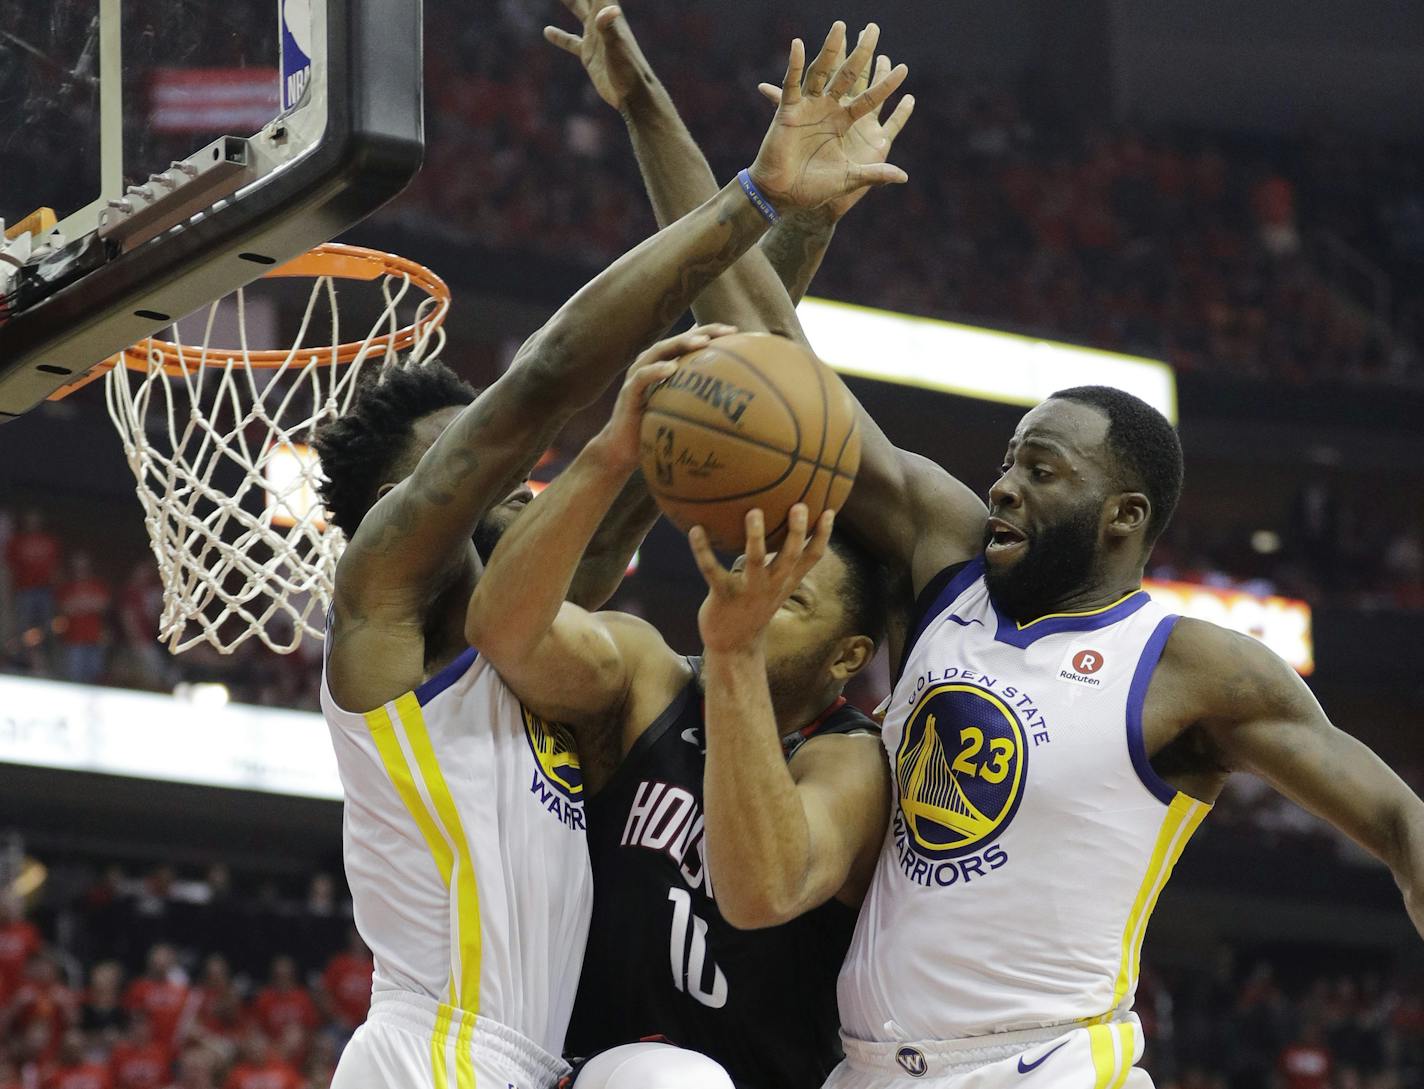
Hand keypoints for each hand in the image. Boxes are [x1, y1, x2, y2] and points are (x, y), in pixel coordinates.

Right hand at [545, 1, 652, 112]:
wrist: (633, 94)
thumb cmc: (629, 71)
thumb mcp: (618, 47)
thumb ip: (610, 28)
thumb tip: (608, 10)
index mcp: (608, 14)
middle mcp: (601, 21)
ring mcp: (595, 37)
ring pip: (578, 11)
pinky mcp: (589, 55)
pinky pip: (571, 42)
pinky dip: (560, 37)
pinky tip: (547, 31)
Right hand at [594, 324, 736, 469]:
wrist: (623, 450)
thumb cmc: (655, 430)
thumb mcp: (681, 413)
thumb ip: (697, 400)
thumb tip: (727, 399)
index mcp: (665, 365)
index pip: (689, 342)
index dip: (711, 332)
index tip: (735, 331)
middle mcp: (651, 364)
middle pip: (678, 340)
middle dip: (702, 332)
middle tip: (726, 331)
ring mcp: (638, 375)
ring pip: (659, 351)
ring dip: (681, 343)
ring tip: (702, 342)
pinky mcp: (629, 392)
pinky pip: (642, 377)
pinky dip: (656, 371)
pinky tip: (671, 368)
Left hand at [691, 505, 833, 653]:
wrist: (734, 646)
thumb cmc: (753, 607)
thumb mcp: (774, 587)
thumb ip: (780, 564)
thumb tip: (778, 530)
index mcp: (786, 581)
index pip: (812, 557)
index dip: (823, 535)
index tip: (829, 510)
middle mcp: (772, 584)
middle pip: (791, 555)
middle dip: (797, 531)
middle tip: (799, 505)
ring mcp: (748, 590)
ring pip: (755, 560)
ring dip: (755, 537)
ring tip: (754, 512)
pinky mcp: (723, 595)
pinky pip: (712, 570)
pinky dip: (702, 550)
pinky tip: (695, 530)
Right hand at [748, 22, 908, 212]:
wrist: (784, 196)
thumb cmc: (814, 189)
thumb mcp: (849, 179)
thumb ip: (875, 174)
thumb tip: (904, 176)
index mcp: (844, 123)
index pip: (870, 98)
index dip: (886, 85)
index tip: (904, 68)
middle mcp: (828, 110)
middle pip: (849, 76)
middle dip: (862, 53)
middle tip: (873, 29)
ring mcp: (808, 107)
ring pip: (822, 72)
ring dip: (831, 49)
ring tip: (840, 26)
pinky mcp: (788, 111)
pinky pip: (791, 85)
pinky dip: (794, 66)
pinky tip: (799, 45)